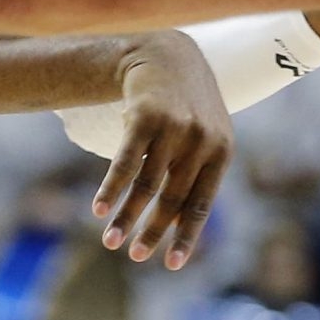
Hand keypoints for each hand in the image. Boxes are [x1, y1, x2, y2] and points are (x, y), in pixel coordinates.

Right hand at [89, 31, 232, 270]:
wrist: (167, 54)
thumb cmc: (186, 103)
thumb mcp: (204, 134)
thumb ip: (196, 171)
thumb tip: (176, 222)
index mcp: (221, 150)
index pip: (201, 203)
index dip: (186, 236)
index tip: (172, 265)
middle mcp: (202, 140)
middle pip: (172, 198)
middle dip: (151, 230)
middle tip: (134, 256)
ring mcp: (175, 127)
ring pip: (147, 184)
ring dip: (126, 217)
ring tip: (110, 241)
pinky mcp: (146, 117)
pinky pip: (126, 162)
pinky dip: (111, 189)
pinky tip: (98, 210)